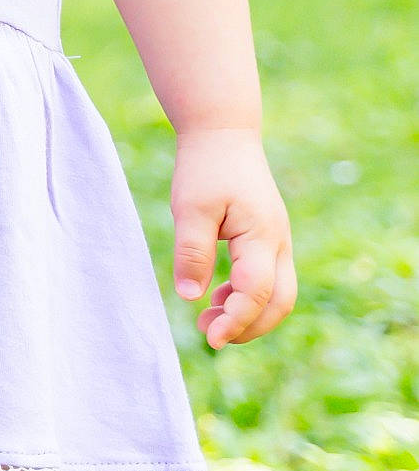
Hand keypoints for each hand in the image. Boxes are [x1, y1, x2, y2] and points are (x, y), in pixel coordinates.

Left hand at [170, 125, 296, 348]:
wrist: (223, 132)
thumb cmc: (206, 167)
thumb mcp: (190, 208)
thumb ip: (192, 252)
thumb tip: (190, 297)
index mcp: (262, 235)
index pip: (257, 292)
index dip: (236, 320)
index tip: (209, 338)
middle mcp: (278, 242)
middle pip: (280, 302)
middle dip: (249, 327)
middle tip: (209, 334)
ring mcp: (277, 240)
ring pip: (277, 293)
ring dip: (247, 313)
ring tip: (206, 317)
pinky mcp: (267, 237)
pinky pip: (268, 278)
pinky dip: (246, 294)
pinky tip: (217, 294)